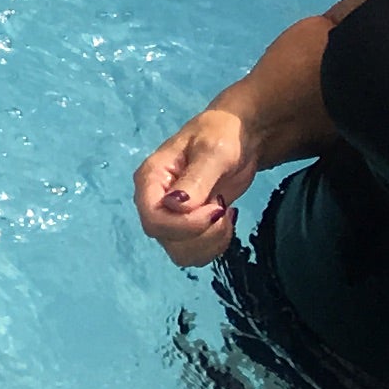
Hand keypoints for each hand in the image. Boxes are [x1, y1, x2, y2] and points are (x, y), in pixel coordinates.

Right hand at [135, 106, 253, 265]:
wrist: (238, 138)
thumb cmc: (222, 136)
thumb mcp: (212, 152)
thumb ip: (195, 180)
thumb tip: (175, 206)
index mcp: (151, 179)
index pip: (153, 218)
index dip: (184, 224)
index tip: (216, 208)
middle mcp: (154, 202)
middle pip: (166, 238)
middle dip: (201, 233)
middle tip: (222, 209)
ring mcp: (169, 217)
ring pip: (179, 252)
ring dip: (209, 243)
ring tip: (225, 215)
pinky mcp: (187, 227)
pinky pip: (194, 253)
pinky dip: (215, 245)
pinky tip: (225, 221)